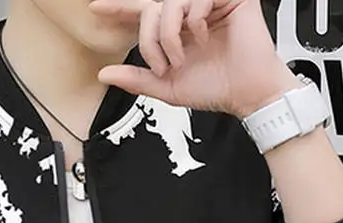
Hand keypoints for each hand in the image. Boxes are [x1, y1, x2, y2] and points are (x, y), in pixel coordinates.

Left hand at [91, 0, 299, 117]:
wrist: (247, 93)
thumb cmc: (215, 88)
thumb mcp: (167, 87)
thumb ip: (137, 80)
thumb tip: (104, 75)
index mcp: (177, 31)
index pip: (144, 13)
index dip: (120, 8)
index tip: (95, 8)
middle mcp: (190, 14)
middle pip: (153, 8)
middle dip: (150, 39)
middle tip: (162, 65)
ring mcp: (209, 4)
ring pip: (171, 2)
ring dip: (169, 33)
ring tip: (181, 57)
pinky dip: (195, 20)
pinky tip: (204, 36)